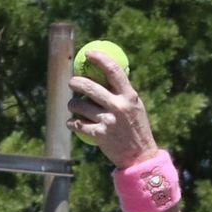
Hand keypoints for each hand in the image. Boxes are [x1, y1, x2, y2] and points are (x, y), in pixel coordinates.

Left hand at [67, 50, 158, 168]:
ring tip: (73, 106)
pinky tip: (71, 122)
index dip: (99, 58)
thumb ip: (122, 91)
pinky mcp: (100, 136)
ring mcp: (108, 121)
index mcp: (129, 96)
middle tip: (72, 82)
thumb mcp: (135, 106)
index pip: (113, 70)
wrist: (140, 157)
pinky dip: (72, 123)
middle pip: (89, 87)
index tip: (88, 54)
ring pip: (80, 106)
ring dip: (72, 104)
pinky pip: (78, 124)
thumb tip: (106, 71)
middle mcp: (118, 107)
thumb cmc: (136, 128)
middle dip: (76, 82)